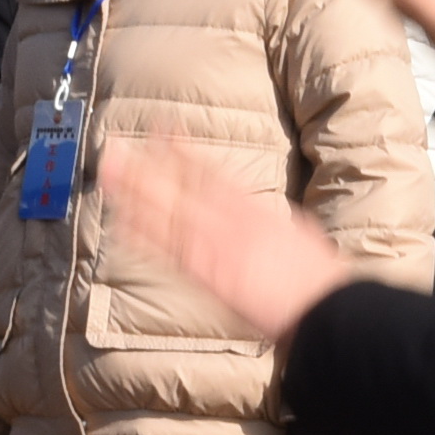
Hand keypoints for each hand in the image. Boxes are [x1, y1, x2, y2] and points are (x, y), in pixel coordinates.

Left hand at [105, 132, 353, 347]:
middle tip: (114, 146)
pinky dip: (144, 235)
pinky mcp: (209, 274)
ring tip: (107, 173)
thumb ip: (270, 220)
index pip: (210, 172)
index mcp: (255, 209)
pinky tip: (120, 222)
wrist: (327, 306)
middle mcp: (232, 221)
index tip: (161, 129)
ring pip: (167, 213)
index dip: (181, 149)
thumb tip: (258, 213)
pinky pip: (169, 251)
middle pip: (180, 187)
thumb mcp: (298, 234)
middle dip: (146, 167)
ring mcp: (218, 246)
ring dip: (135, 192)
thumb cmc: (318, 279)